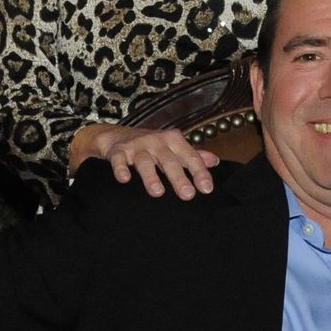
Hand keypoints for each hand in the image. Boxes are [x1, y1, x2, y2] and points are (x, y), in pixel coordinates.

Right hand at [79, 125, 220, 199]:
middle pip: (169, 160)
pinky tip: (125, 179)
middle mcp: (157, 141)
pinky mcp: (118, 151)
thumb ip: (192, 155)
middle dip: (179, 178)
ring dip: (151, 177)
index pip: (190, 157)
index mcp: (173, 140)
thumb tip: (215, 161)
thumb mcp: (173, 147)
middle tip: (188, 195)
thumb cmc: (150, 144)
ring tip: (157, 193)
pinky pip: (119, 160)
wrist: (116, 135)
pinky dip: (121, 169)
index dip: (199, 172)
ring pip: (145, 161)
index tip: (207, 189)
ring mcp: (137, 146)